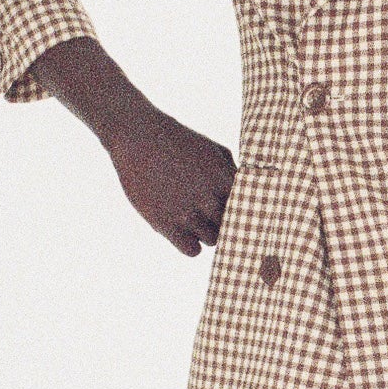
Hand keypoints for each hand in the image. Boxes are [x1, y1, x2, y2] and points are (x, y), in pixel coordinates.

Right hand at [108, 104, 235, 255]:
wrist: (139, 138)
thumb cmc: (178, 142)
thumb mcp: (213, 149)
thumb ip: (231, 173)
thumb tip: (246, 197)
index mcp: (224, 179)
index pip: (248, 209)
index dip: (242, 210)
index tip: (235, 210)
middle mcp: (209, 198)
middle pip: (231, 226)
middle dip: (223, 221)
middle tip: (210, 213)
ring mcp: (187, 213)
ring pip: (212, 240)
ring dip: (206, 233)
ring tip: (193, 218)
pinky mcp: (166, 224)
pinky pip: (192, 250)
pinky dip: (191, 245)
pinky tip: (183, 232)